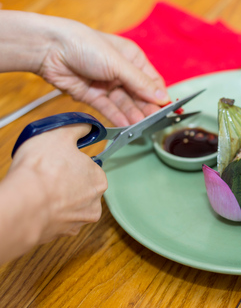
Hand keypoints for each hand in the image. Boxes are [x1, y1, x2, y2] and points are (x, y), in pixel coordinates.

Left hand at [0, 10, 168, 126]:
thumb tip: (163, 98)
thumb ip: (141, 83)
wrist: (49, 49)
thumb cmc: (85, 45)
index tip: (168, 111)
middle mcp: (121, 72)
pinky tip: (126, 126)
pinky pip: (109, 109)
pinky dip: (118, 118)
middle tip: (155, 123)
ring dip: (134, 115)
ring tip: (141, 128)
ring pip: (125, 104)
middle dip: (147, 109)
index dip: (160, 96)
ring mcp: (107, 85)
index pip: (152, 81)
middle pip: (140, 95)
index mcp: (132, 58)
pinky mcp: (92, 96)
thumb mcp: (118, 63)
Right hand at [7, 124, 106, 243]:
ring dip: (58, 199)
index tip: (59, 162)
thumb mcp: (59, 135)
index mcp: (99, 179)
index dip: (72, 163)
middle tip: (47, 175)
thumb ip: (77, 129)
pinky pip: (58, 220)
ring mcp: (79, 221)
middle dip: (66, 182)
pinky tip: (39, 205)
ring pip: (70, 205)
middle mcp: (95, 203)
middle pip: (81, 188)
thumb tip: (86, 126)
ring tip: (40, 190)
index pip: (89, 168)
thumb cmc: (42, 171)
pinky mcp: (63, 233)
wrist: (23, 207)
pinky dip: (49, 213)